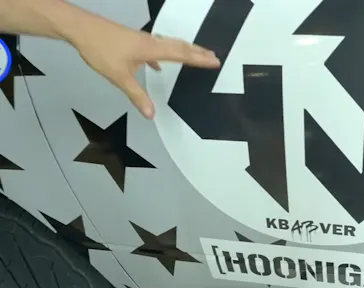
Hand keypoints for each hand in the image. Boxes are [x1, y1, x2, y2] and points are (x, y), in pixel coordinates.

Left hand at [71, 18, 219, 118]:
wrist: (80, 28)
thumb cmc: (100, 50)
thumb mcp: (120, 77)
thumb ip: (137, 96)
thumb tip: (151, 114)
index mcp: (151, 49)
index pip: (181, 54)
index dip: (199, 59)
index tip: (215, 61)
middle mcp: (150, 41)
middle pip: (179, 46)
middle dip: (197, 52)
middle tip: (214, 57)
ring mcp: (141, 39)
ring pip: (168, 44)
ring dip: (183, 50)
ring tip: (195, 56)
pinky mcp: (132, 40)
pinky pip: (155, 46)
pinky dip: (163, 54)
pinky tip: (158, 65)